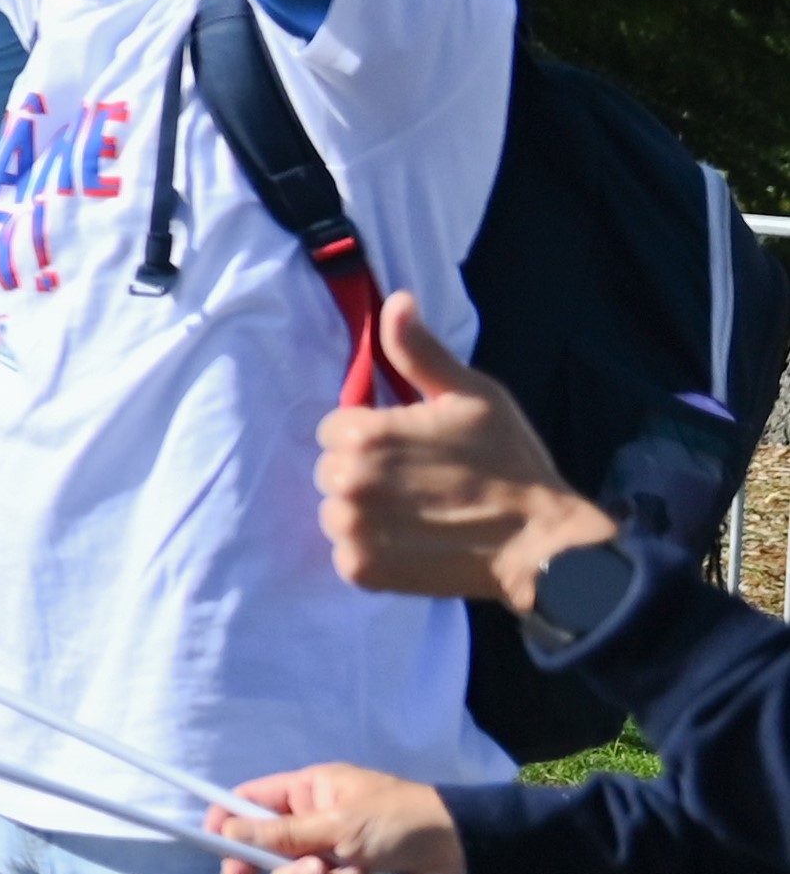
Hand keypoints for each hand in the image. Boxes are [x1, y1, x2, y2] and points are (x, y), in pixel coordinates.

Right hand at [215, 762, 468, 873]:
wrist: (463, 854)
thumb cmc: (399, 820)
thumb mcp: (337, 824)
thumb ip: (280, 834)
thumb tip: (225, 830)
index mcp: (305, 794)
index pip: (249, 803)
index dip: (226, 822)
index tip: (214, 845)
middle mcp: (312, 827)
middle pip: (262, 851)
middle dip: (266, 866)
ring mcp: (330, 861)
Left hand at [316, 295, 612, 610]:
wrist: (542, 542)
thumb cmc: (511, 461)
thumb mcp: (472, 394)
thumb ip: (420, 351)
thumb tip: (395, 301)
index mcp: (365, 434)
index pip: (335, 428)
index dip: (371, 433)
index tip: (409, 445)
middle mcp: (348, 483)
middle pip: (331, 469)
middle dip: (365, 470)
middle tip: (417, 480)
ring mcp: (353, 531)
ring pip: (335, 511)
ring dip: (364, 511)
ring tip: (416, 513)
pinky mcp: (363, 572)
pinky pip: (346, 553)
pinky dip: (371, 550)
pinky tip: (412, 542)